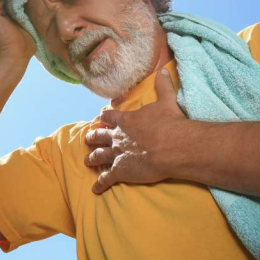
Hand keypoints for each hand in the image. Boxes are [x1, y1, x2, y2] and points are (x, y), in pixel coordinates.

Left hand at [84, 68, 189, 193]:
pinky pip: (106, 179)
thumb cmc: (169, 123)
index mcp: (126, 120)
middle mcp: (117, 137)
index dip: (105, 118)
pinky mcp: (120, 172)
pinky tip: (95, 189)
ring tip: (87, 161)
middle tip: (87, 139)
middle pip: (99, 136)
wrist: (172, 146)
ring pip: (99, 156)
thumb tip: (164, 71)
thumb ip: (163, 86)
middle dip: (93, 137)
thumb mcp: (167, 101)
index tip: (101, 118)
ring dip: (92, 159)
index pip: (109, 116)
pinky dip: (100, 184)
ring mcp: (117, 155)